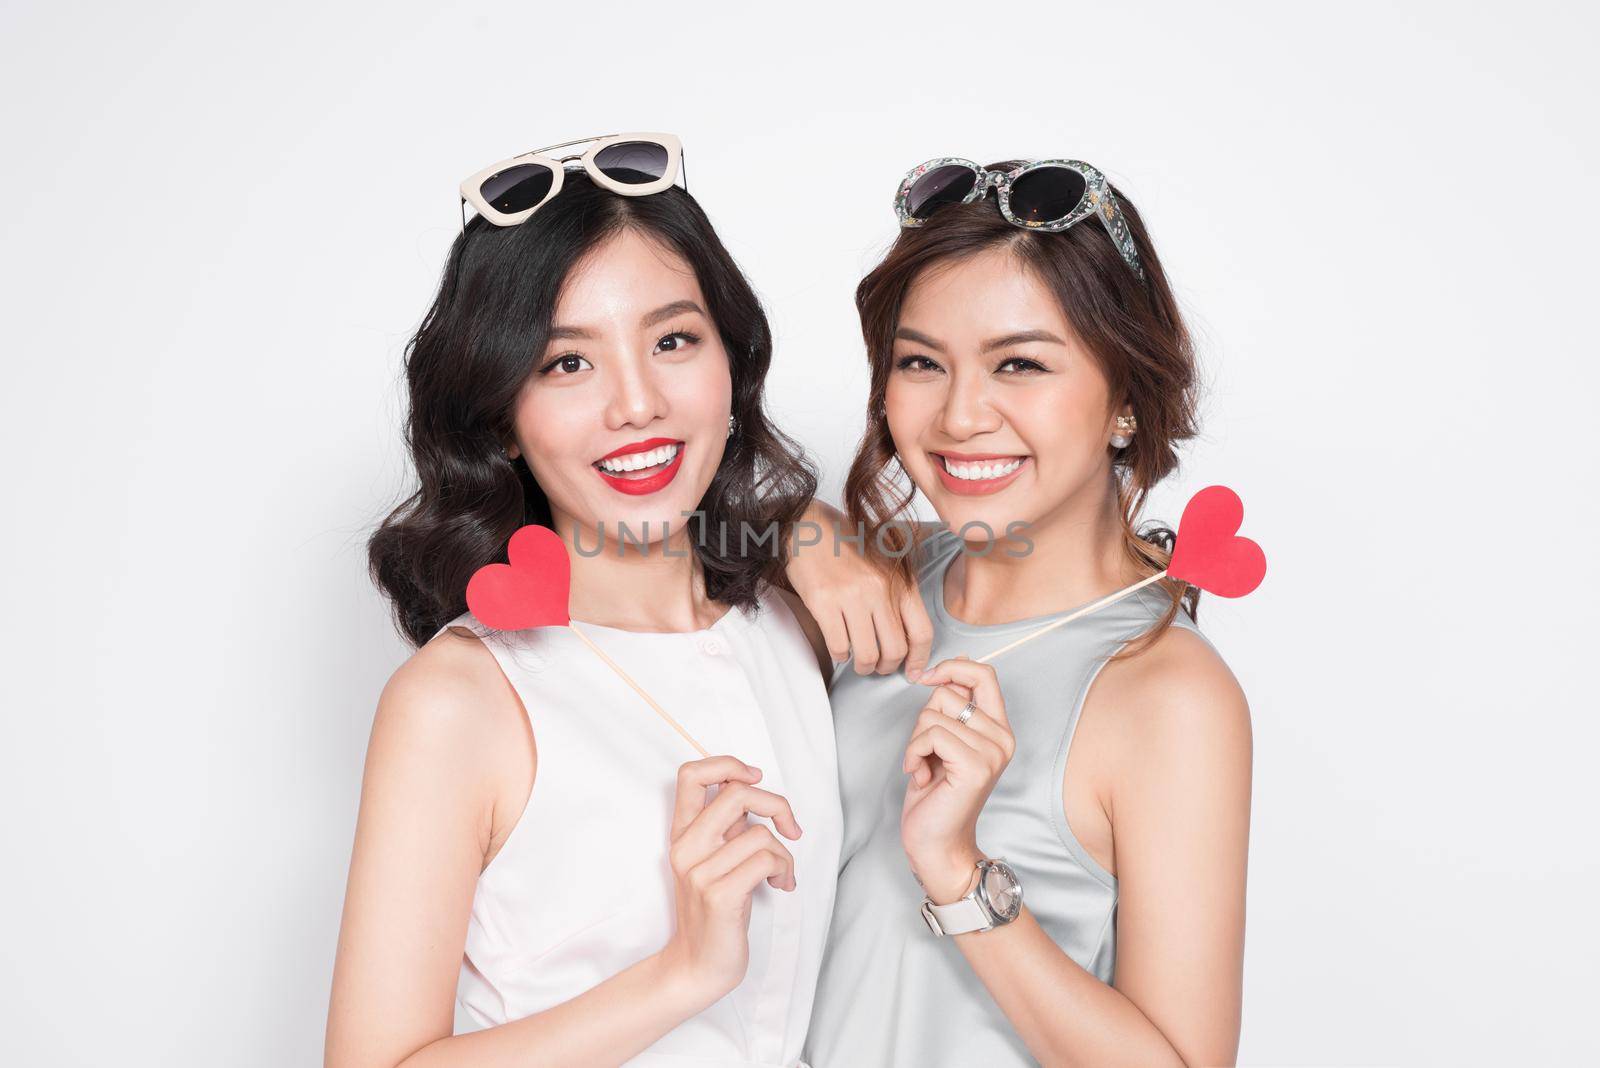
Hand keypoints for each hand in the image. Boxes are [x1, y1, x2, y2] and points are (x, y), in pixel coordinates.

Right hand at [658, 756, 802, 1003]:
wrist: (697, 967)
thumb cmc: (716, 912)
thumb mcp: (716, 860)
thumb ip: (728, 826)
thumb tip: (756, 791)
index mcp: (682, 833)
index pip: (691, 774)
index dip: (728, 765)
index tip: (755, 780)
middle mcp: (685, 848)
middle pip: (737, 793)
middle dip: (777, 804)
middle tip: (790, 828)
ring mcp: (699, 872)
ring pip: (761, 834)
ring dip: (785, 854)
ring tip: (782, 874)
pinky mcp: (718, 895)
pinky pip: (766, 860)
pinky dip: (785, 870)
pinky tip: (782, 885)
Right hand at [785, 500, 933, 677]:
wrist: (808, 527)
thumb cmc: (846, 545)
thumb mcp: (885, 563)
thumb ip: (900, 594)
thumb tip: (909, 639)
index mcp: (899, 580)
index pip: (921, 631)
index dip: (919, 659)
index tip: (912, 672)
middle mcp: (879, 589)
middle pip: (895, 650)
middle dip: (887, 667)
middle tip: (879, 667)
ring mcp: (851, 596)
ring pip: (867, 654)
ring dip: (863, 666)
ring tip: (858, 661)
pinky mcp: (824, 602)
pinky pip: (839, 646)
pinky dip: (841, 655)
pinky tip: (840, 649)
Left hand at [900, 657, 1013, 902]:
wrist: (938, 846)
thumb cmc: (936, 796)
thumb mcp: (943, 742)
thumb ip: (950, 710)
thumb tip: (943, 672)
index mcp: (998, 729)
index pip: (984, 674)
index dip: (952, 667)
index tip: (926, 678)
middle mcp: (1002, 739)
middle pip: (949, 693)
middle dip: (924, 719)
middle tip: (927, 753)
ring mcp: (992, 753)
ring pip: (934, 714)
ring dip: (916, 741)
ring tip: (925, 767)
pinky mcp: (975, 766)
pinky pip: (931, 735)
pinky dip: (913, 753)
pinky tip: (919, 776)